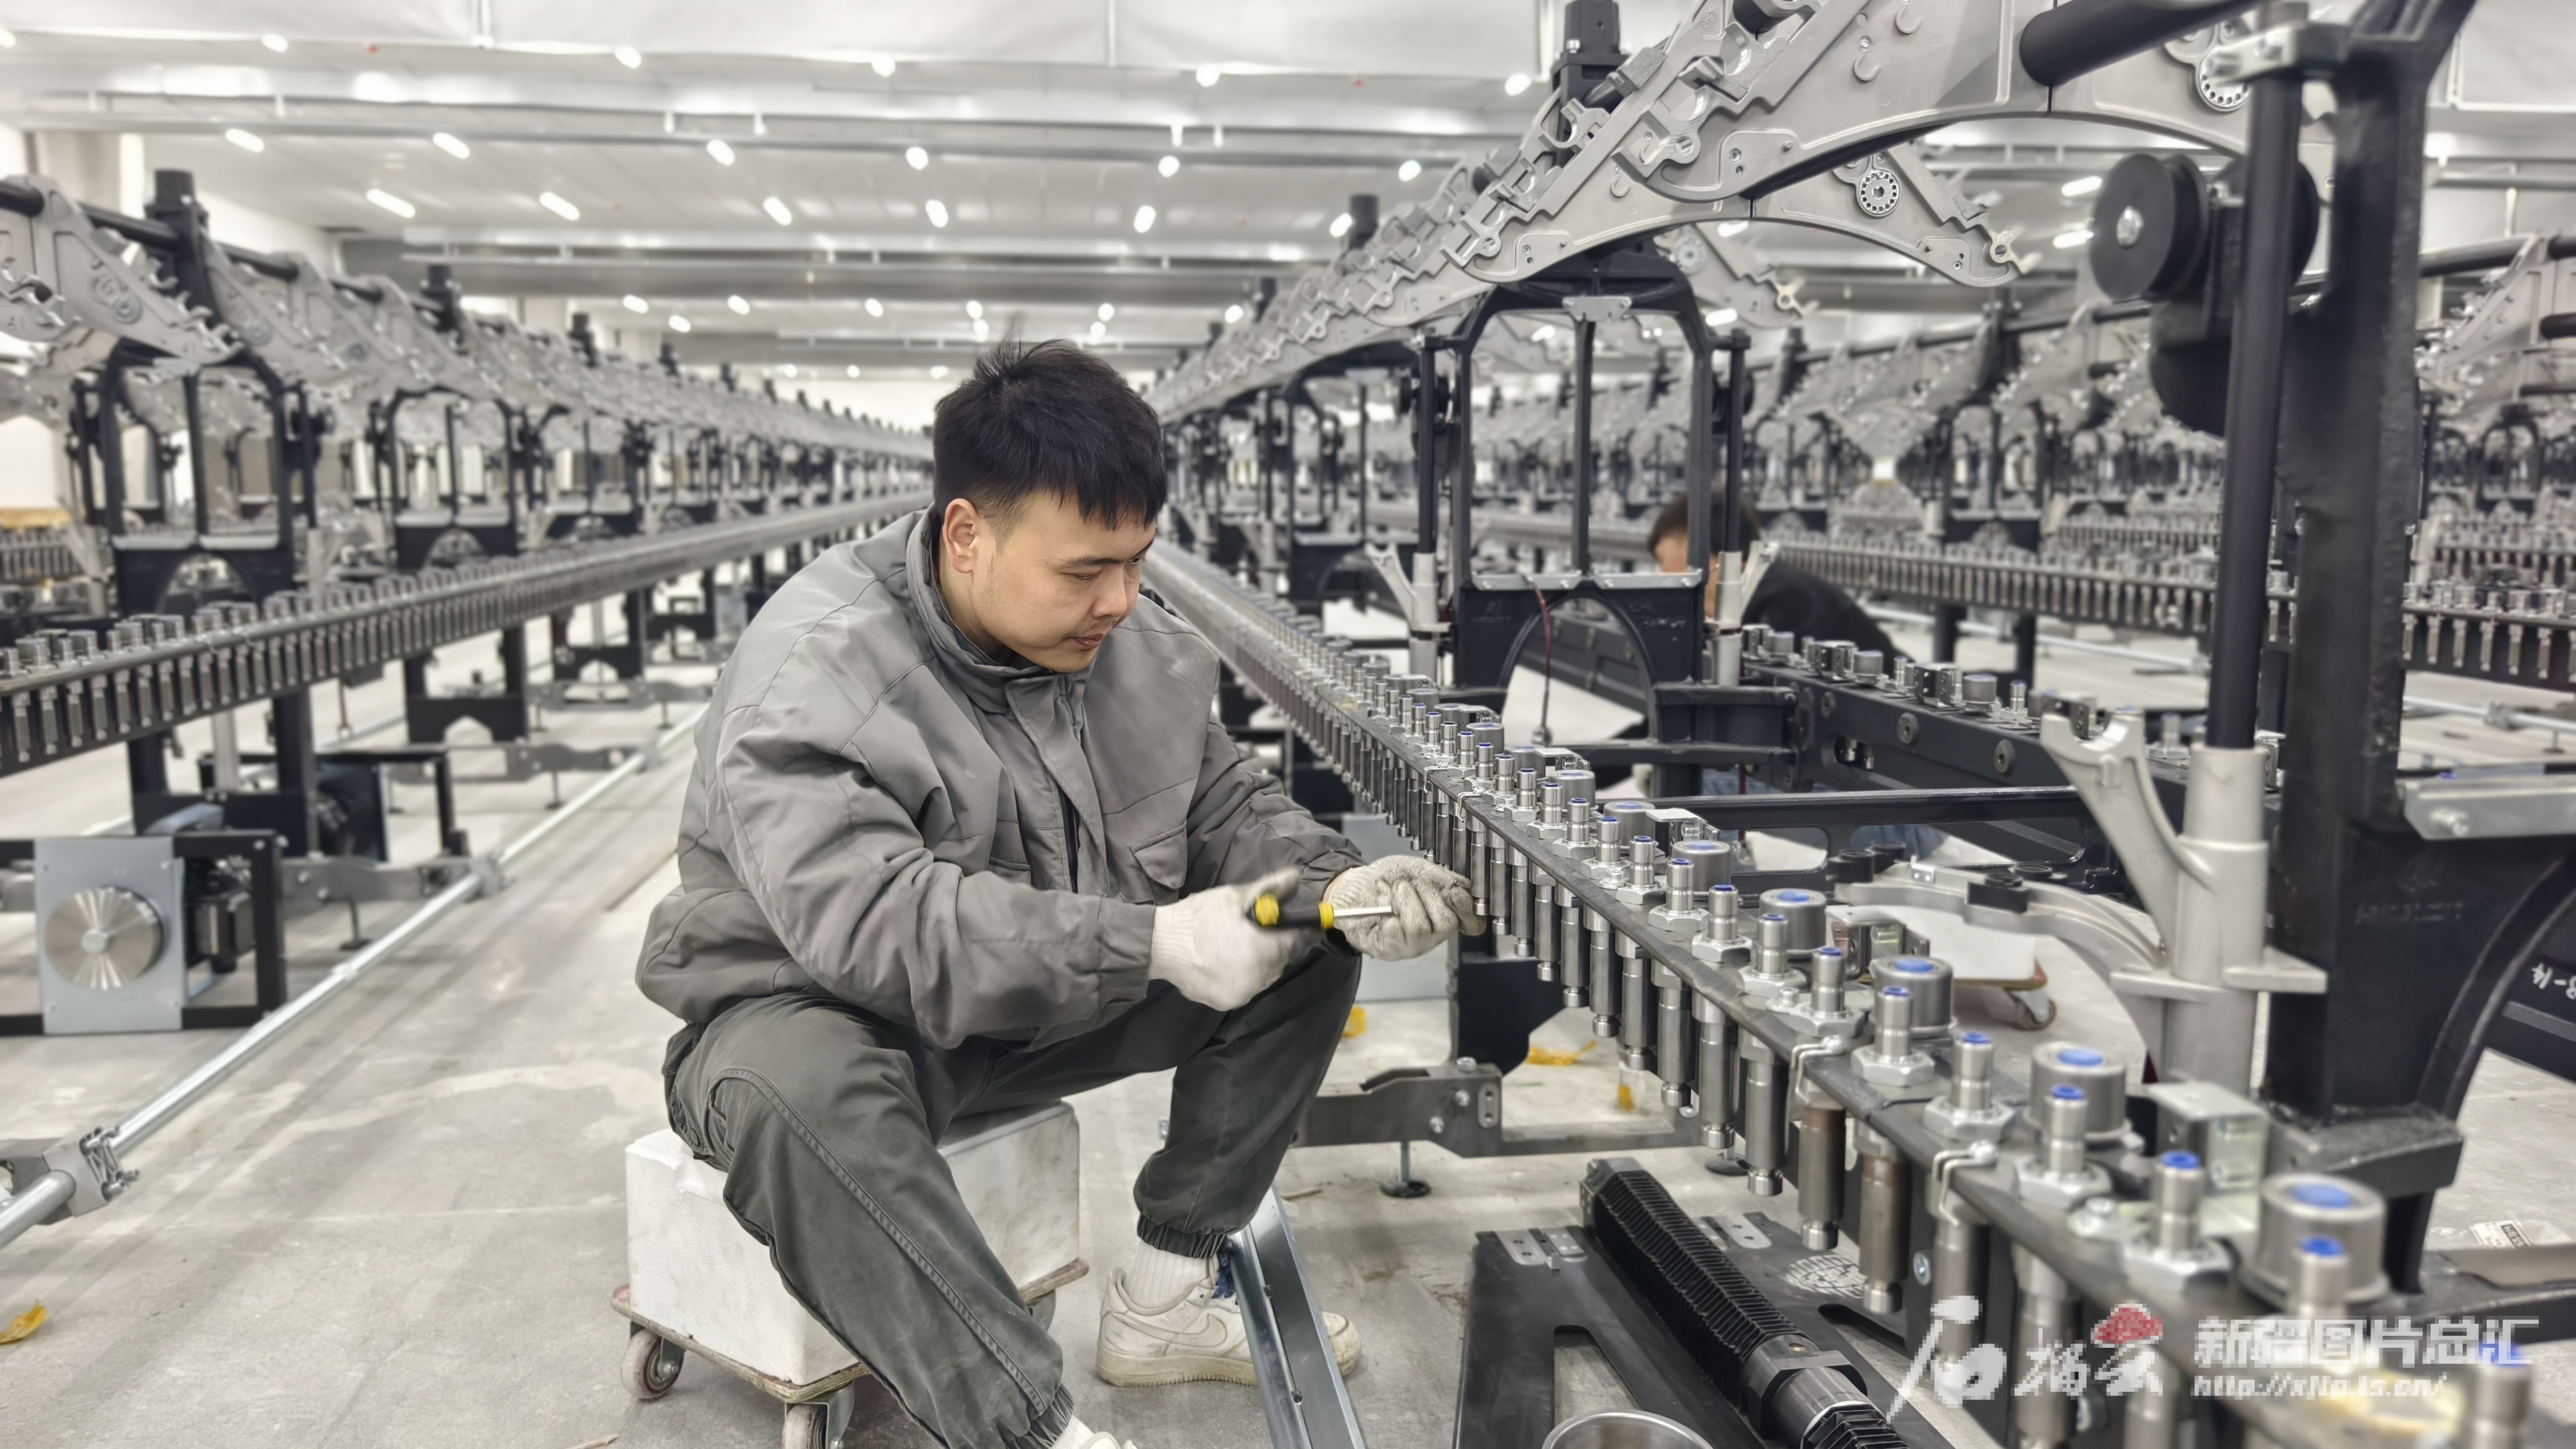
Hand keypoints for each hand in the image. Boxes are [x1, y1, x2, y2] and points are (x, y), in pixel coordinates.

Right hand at [1148, 868, 1313, 1011]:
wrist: (1161, 944)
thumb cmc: (1200, 917)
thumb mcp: (1235, 896)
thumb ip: (1269, 887)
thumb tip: (1296, 876)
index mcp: (1262, 950)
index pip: (1295, 942)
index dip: (1296, 930)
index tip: (1292, 923)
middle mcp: (1257, 978)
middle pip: (1281, 961)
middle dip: (1276, 946)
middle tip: (1263, 933)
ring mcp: (1242, 994)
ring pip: (1264, 977)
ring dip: (1261, 963)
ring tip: (1245, 947)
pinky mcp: (1226, 1003)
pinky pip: (1246, 988)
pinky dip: (1245, 976)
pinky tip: (1231, 962)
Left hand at [1324, 857, 1482, 959]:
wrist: (1355, 887)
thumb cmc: (1389, 880)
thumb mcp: (1418, 871)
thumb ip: (1443, 879)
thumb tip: (1464, 888)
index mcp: (1444, 915)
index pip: (1470, 922)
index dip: (1464, 906)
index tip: (1452, 890)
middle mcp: (1431, 935)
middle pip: (1445, 922)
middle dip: (1426, 895)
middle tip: (1407, 884)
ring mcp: (1411, 945)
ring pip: (1418, 927)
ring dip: (1403, 899)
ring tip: (1393, 891)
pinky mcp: (1389, 950)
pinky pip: (1393, 930)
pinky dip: (1384, 908)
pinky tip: (1380, 905)